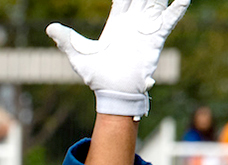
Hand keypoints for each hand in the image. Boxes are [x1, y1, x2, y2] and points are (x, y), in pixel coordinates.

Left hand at [46, 0, 189, 118]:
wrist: (113, 93)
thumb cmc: (96, 77)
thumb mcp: (78, 56)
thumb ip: (66, 40)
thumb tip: (50, 27)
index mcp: (115, 24)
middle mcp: (132, 24)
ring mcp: (145, 30)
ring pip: (156, 4)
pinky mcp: (155, 39)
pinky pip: (168, 21)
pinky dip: (177, 9)